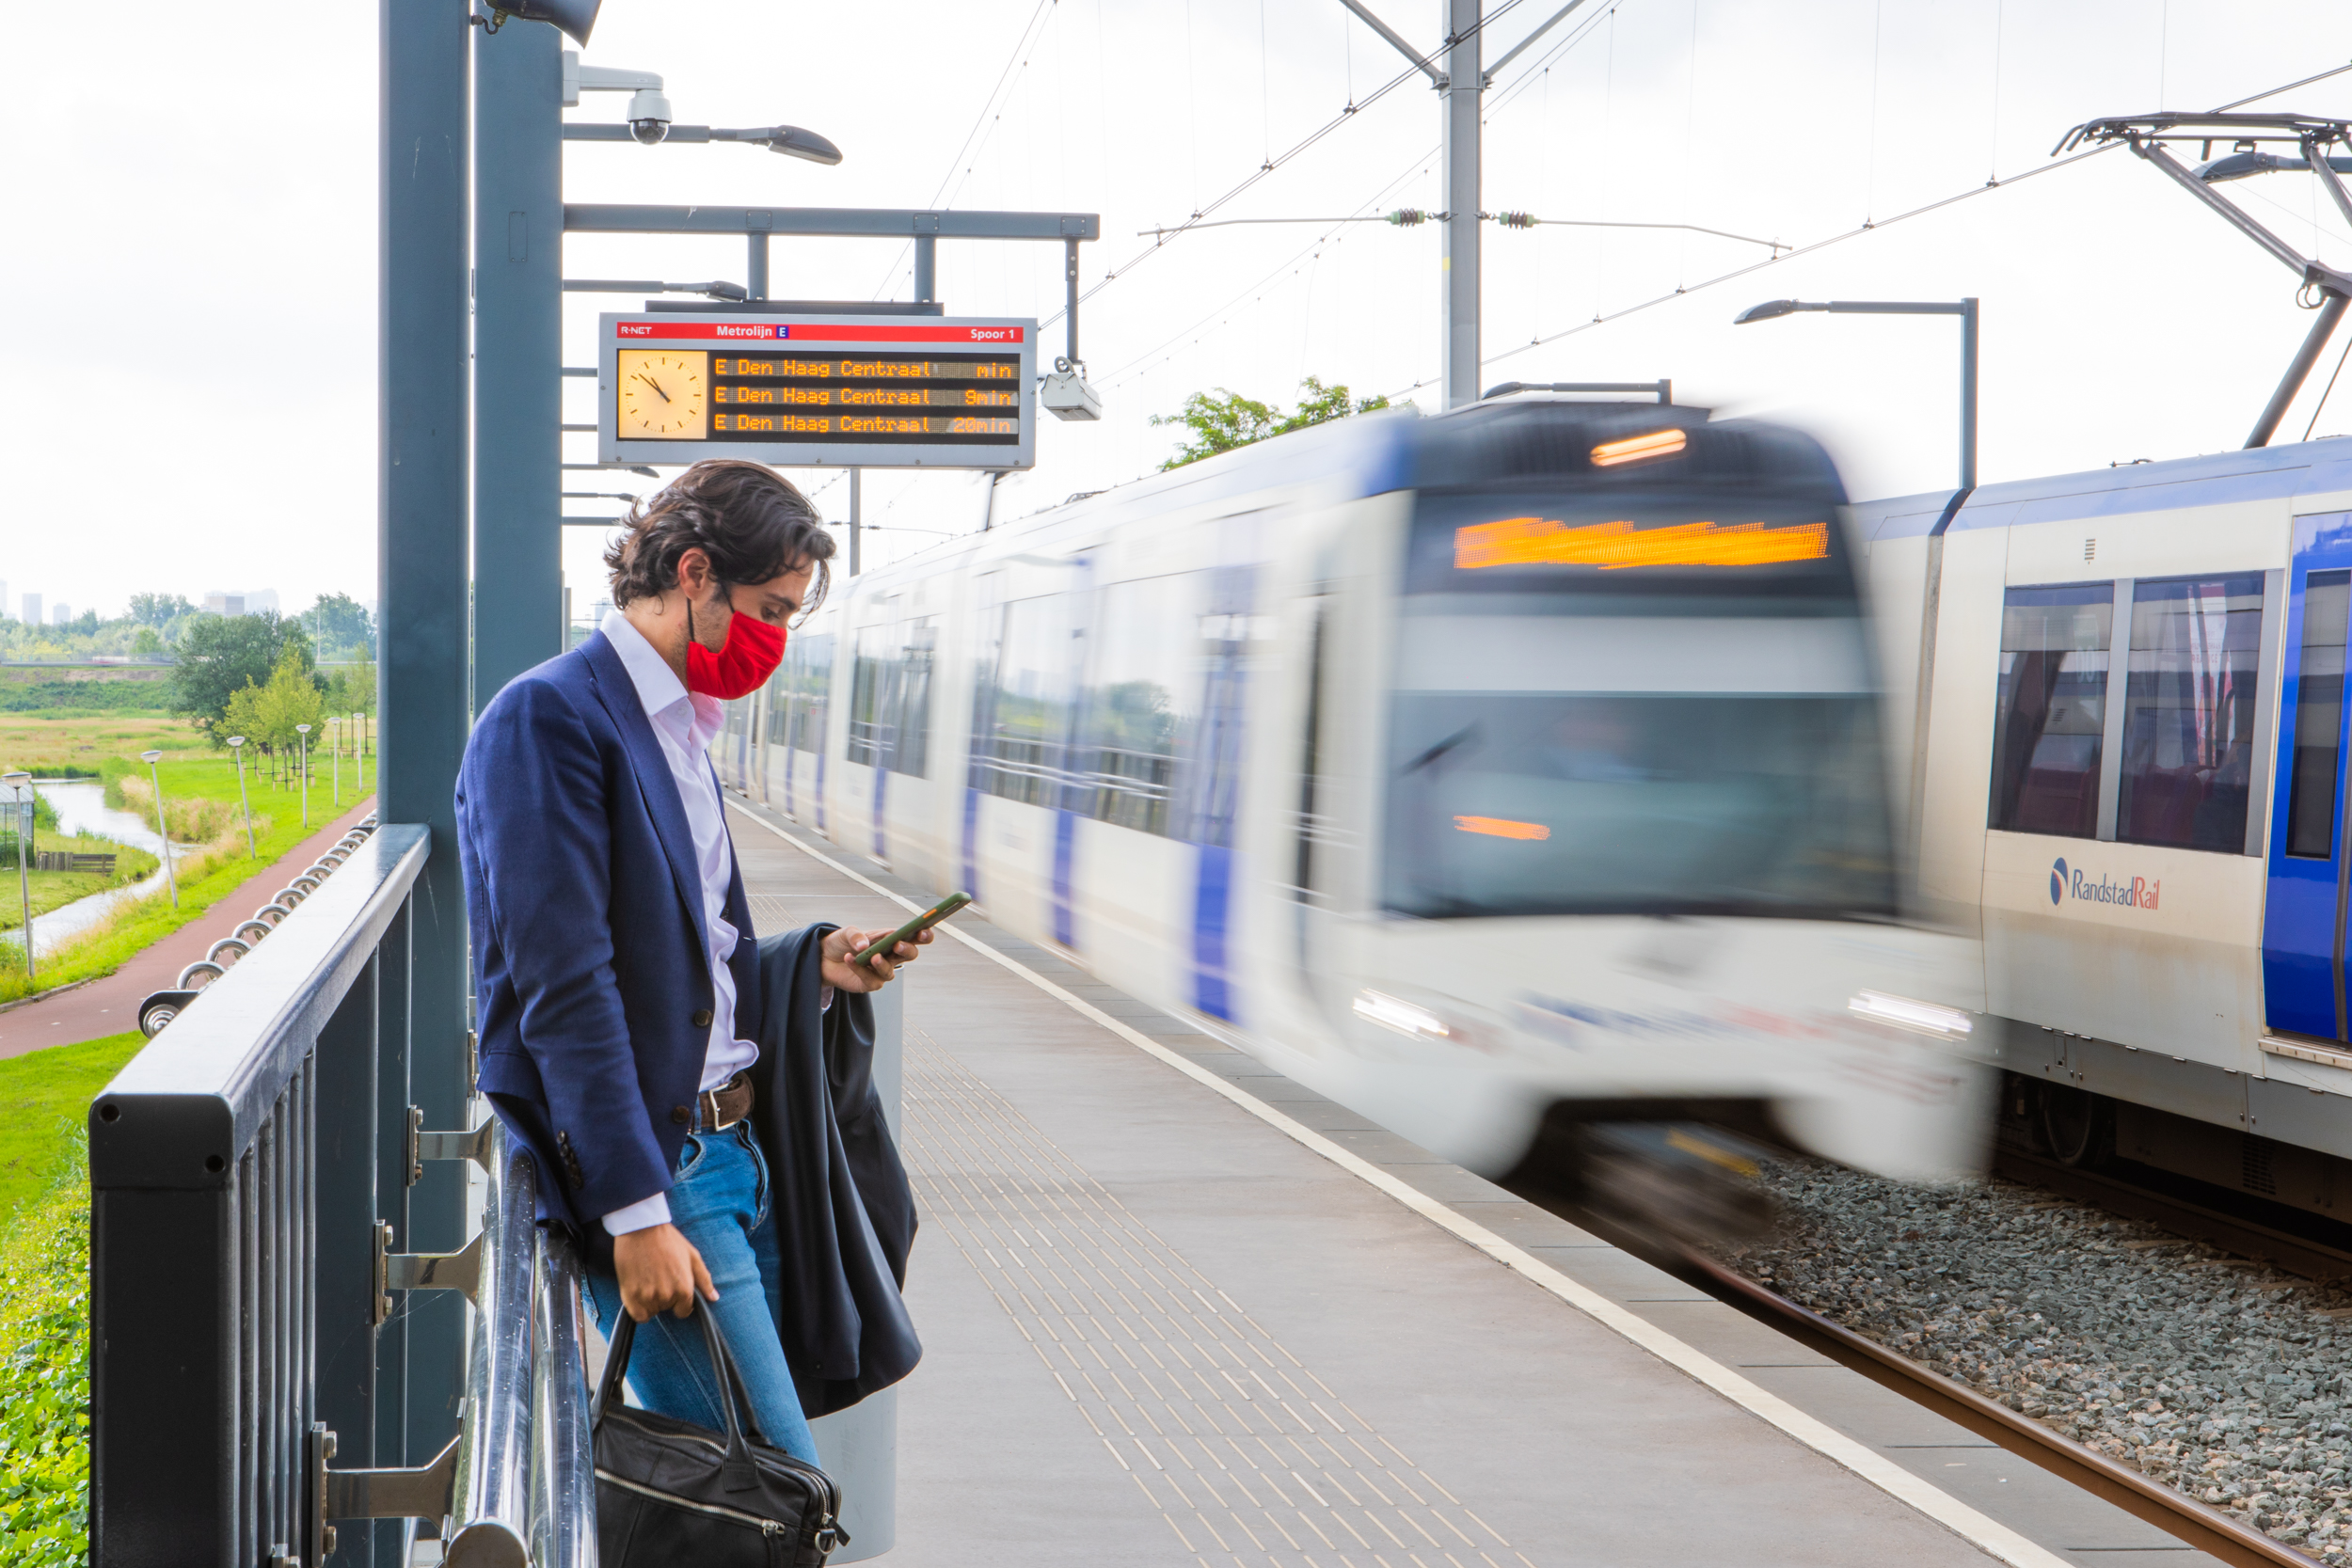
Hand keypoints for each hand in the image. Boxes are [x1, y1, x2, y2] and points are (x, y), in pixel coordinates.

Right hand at [613, 1223, 714, 1320]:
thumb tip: (714, 1297)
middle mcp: (666, 1296)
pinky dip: (639, 1308)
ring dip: (650, 1301)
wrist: (642, 1228)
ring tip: (648, 1279)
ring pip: (651, 1311)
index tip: (673, 1289)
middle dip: (664, 1297)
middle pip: (666, 1309)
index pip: (683, 1311)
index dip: (679, 1302)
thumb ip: (704, 1280)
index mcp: (684, 1288)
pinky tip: (639, 1292)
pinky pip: (638, 1315)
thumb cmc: (669, 1240)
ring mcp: (647, 1296)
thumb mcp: (692, 1256)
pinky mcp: (630, 1295)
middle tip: (659, 1277)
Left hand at [821, 921, 935, 991]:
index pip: (914, 937)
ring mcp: (881, 971)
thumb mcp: (846, 932)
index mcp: (891, 939)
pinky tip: (849, 959)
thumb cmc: (841, 942)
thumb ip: (855, 935)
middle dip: (907, 949)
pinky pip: (870, 979)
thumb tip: (865, 946)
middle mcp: (891, 956)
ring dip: (883, 964)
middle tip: (898, 944)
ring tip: (873, 956)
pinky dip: (859, 969)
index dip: (923, 935)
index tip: (923, 931)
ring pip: (890, 971)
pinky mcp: (869, 983)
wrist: (823, 958)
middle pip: (910, 954)